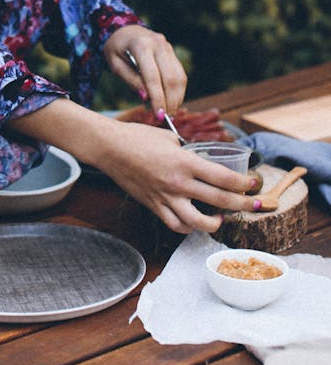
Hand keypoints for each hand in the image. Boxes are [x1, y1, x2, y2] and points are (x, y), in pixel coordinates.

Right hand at [9, 98, 258, 234]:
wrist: (110, 148)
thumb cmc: (138, 137)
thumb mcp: (169, 139)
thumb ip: (188, 152)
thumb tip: (201, 160)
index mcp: (185, 162)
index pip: (223, 177)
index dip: (242, 183)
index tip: (253, 184)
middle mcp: (179, 183)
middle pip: (219, 200)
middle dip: (242, 204)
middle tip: (254, 204)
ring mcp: (166, 197)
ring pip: (198, 222)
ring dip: (215, 223)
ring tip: (221, 219)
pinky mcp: (154, 205)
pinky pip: (175, 224)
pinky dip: (188, 228)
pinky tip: (194, 223)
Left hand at [104, 24, 186, 117]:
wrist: (124, 29)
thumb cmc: (116, 48)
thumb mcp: (115, 64)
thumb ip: (130, 80)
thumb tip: (146, 98)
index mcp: (141, 45)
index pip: (153, 77)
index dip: (157, 98)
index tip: (158, 116)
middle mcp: (158, 44)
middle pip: (170, 78)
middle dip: (170, 101)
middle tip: (164, 118)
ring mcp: (167, 47)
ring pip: (179, 77)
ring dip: (177, 98)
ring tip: (169, 112)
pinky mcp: (172, 52)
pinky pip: (180, 73)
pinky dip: (178, 90)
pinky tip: (171, 101)